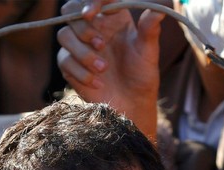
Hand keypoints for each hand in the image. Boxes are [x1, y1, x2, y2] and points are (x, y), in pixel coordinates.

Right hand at [57, 0, 162, 135]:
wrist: (131, 104)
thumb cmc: (141, 75)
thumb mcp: (148, 51)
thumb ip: (149, 29)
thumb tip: (159, 9)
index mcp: (112, 17)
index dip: (90, 0)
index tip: (92, 12)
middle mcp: (93, 27)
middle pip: (70, 10)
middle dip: (82, 26)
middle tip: (100, 44)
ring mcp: (79, 46)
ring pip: (64, 35)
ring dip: (83, 53)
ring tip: (103, 68)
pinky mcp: (70, 65)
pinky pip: (64, 60)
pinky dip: (81, 72)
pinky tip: (98, 83)